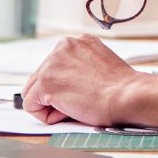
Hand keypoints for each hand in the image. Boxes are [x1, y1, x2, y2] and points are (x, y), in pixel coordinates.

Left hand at [20, 35, 145, 126]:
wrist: (126, 95)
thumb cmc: (120, 88)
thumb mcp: (100, 64)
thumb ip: (81, 66)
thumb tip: (67, 82)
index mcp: (78, 41)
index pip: (55, 66)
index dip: (64, 86)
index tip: (81, 91)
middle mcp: (63, 46)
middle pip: (39, 77)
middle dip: (54, 94)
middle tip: (78, 101)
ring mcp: (52, 63)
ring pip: (33, 91)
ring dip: (50, 104)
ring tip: (75, 105)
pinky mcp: (45, 82)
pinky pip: (31, 105)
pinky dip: (46, 115)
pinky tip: (69, 111)